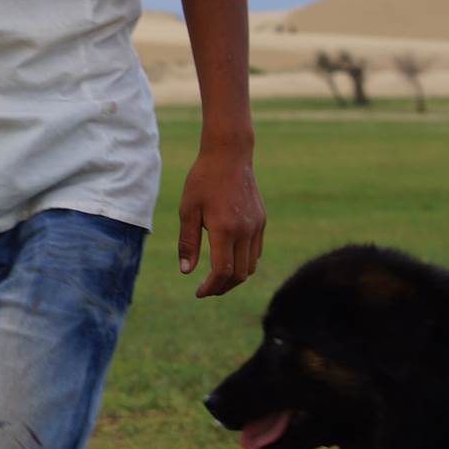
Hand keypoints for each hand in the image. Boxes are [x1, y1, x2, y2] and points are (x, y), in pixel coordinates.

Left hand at [177, 139, 263, 297]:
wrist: (229, 156)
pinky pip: (256, 252)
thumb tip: (186, 272)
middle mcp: (245, 231)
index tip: (198, 292)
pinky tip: (229, 259)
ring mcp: (256, 227)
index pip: (222, 271)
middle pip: (240, 275)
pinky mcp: (261, 221)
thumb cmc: (202, 180)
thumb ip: (188, 242)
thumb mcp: (187, 210)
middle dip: (223, 287)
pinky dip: (244, 262)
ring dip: (235, 277)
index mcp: (224, 229)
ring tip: (217, 278)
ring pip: (251, 266)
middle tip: (206, 289)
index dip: (211, 287)